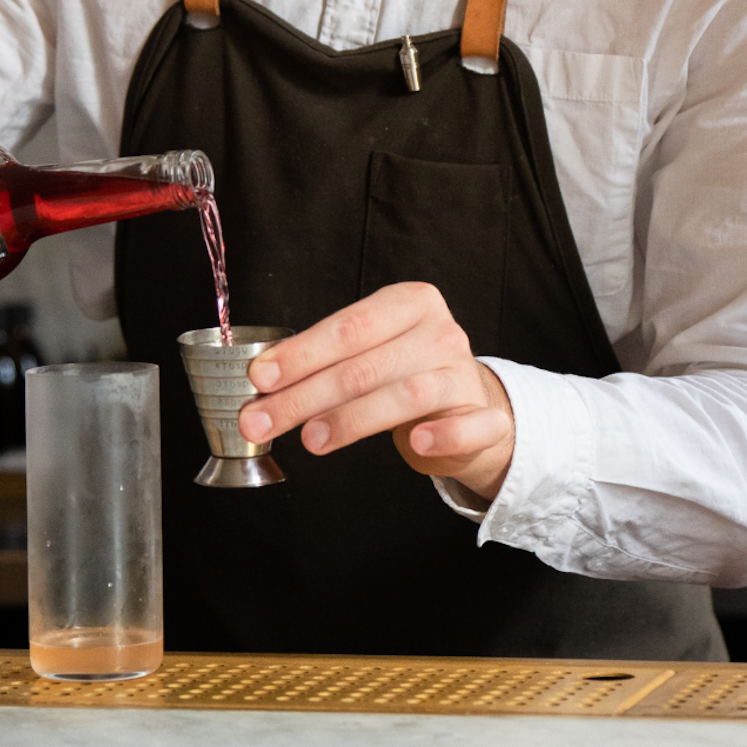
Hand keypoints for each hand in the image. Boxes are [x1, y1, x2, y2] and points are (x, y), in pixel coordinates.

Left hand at [238, 280, 513, 497]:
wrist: (465, 408)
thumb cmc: (402, 375)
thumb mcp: (366, 354)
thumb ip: (322, 362)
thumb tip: (261, 382)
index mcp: (411, 304)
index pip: (350, 327)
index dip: (301, 354)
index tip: (261, 378)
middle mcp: (441, 334)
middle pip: (366, 366)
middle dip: (305, 397)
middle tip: (262, 422)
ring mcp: (464, 376)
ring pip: (407, 395)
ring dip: (351, 419)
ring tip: (311, 439)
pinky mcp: (485, 419)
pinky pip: (467, 428)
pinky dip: (442, 436)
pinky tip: (416, 442)